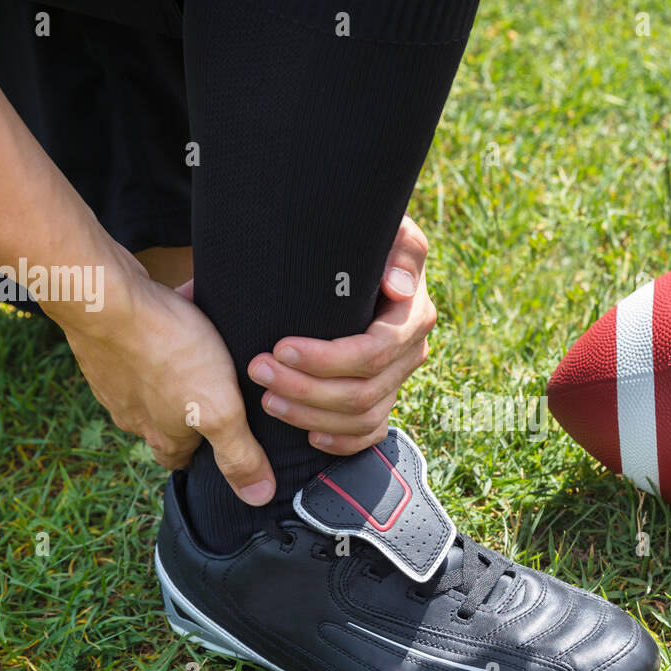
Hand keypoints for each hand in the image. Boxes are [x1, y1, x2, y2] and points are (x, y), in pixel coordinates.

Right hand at [59, 252, 277, 505]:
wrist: (104, 298)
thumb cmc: (167, 352)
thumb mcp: (218, 409)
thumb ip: (238, 454)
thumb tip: (259, 496)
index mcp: (161, 434)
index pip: (180, 460)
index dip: (203, 456)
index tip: (222, 444)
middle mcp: (133, 411)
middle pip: (166, 420)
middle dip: (193, 408)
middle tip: (219, 389)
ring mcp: (115, 376)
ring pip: (153, 379)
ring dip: (180, 366)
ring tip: (206, 346)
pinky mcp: (107, 340)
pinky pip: (143, 339)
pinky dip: (165, 329)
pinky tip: (184, 308)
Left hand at [245, 216, 436, 454]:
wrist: (364, 250)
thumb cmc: (367, 235)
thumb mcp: (391, 229)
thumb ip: (402, 250)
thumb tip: (397, 287)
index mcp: (413, 314)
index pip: (374, 353)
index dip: (326, 360)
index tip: (280, 347)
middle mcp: (411, 351)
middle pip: (363, 393)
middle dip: (306, 389)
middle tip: (258, 371)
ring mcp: (399, 377)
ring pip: (362, 418)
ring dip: (312, 417)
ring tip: (267, 401)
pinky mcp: (384, 395)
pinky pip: (371, 433)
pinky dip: (341, 442)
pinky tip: (307, 437)